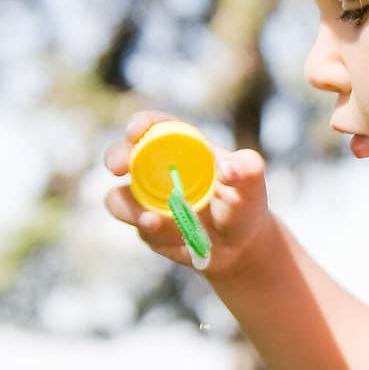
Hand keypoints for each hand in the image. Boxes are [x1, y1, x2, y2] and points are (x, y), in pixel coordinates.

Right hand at [103, 110, 271, 277]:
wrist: (240, 245)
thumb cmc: (244, 204)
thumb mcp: (252, 184)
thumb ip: (248, 169)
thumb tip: (229, 169)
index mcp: (181, 148)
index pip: (154, 126)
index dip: (141, 124)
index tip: (135, 131)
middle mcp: (156, 170)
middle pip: (122, 155)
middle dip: (116, 157)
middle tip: (119, 167)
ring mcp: (146, 200)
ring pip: (118, 199)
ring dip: (130, 209)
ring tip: (154, 221)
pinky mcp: (146, 228)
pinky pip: (141, 230)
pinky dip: (158, 234)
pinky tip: (181, 239)